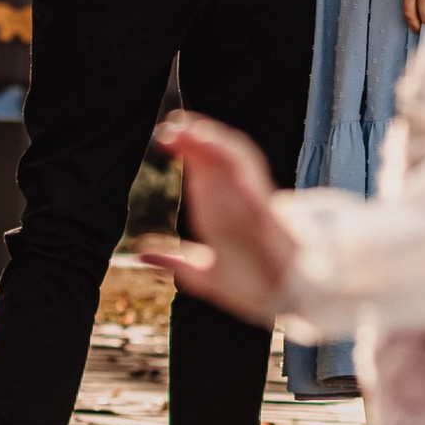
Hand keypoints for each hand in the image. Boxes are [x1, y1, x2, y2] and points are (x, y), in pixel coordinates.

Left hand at [140, 114, 294, 320]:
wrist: (285, 298)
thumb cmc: (250, 282)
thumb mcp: (204, 275)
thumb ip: (175, 261)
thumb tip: (139, 254)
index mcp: (220, 212)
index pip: (203, 172)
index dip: (187, 150)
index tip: (164, 134)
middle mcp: (237, 203)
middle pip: (218, 162)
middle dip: (197, 140)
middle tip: (171, 126)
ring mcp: (255, 208)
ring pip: (238, 168)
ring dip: (219, 148)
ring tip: (196, 133)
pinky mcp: (269, 221)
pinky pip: (258, 194)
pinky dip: (248, 179)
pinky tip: (231, 165)